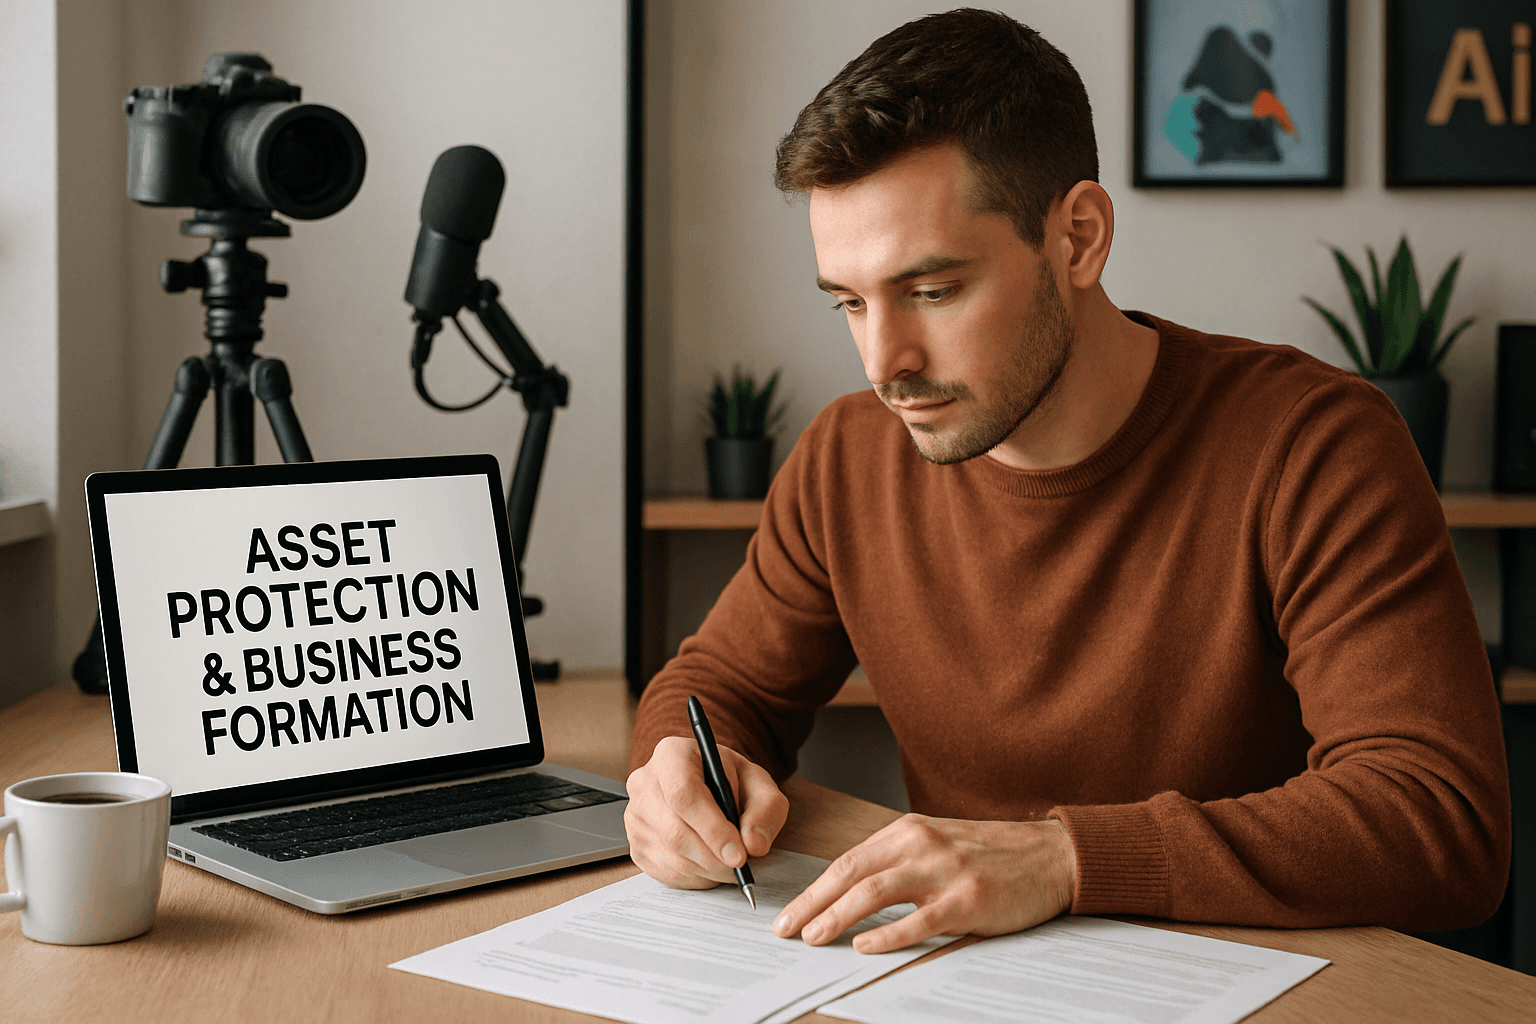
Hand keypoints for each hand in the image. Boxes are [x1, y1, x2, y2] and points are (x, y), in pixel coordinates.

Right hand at [625, 735, 788, 888]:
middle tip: (742, 866)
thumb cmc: (731, 781)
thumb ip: (765, 810)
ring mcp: (635, 816)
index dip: (712, 828)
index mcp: (672, 755)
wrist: (710, 787)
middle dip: (715, 857)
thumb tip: (754, 845)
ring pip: (673, 857)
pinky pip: (667, 873)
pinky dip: (697, 878)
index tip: (738, 855)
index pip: (683, 793)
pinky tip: (711, 864)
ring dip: (710, 870)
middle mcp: (645, 783)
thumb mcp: (759, 785)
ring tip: (730, 863)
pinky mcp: (635, 845)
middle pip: (675, 831)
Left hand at [772, 814, 1076, 952]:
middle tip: (786, 929)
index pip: (847, 860)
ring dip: (838, 916)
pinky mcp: (968, 899)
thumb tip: (847, 894)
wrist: (1050, 855)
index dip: (814, 889)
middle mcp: (921, 844)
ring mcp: (944, 871)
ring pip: (875, 892)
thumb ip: (897, 861)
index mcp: (908, 830)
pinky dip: (887, 935)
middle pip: (851, 874)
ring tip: (813, 937)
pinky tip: (864, 946)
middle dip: (813, 904)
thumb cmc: (990, 854)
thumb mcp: (936, 843)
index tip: (790, 912)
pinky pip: (918, 920)